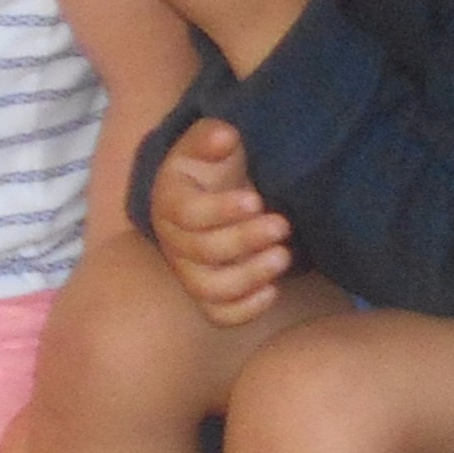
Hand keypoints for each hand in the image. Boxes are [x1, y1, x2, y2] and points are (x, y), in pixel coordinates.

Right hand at [145, 118, 295, 324]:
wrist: (213, 191)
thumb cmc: (213, 164)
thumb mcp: (209, 141)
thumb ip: (212, 137)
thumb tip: (225, 137)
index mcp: (169, 202)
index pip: (187, 214)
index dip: (221, 210)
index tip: (256, 200)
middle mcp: (173, 242)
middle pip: (202, 252)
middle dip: (246, 240)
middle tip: (282, 225)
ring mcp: (189, 272)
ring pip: (210, 289)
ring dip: (250, 276)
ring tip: (284, 255)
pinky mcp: (209, 294)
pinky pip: (220, 315)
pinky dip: (246, 310)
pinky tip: (274, 289)